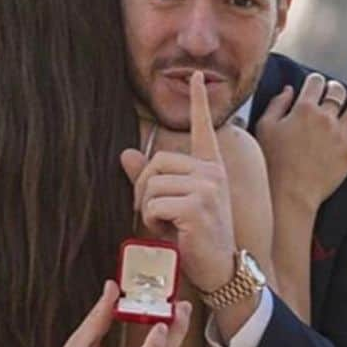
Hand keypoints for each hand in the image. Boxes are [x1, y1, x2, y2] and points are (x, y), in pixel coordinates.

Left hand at [120, 71, 235, 293]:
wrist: (220, 270)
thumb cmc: (195, 239)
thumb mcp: (171, 206)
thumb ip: (150, 180)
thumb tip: (126, 154)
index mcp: (210, 169)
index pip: (203, 129)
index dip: (199, 101)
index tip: (197, 75)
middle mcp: (212, 173)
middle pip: (157, 162)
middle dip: (143, 189)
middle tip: (152, 213)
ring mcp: (207, 187)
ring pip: (152, 184)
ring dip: (147, 209)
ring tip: (165, 225)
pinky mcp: (198, 205)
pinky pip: (154, 203)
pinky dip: (152, 221)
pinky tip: (170, 232)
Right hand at [255, 73, 346, 209]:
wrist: (290, 193)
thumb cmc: (272, 162)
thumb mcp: (264, 128)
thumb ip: (276, 104)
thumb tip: (289, 89)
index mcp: (303, 109)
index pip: (316, 82)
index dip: (315, 81)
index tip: (315, 85)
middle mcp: (325, 117)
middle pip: (337, 91)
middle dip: (335, 88)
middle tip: (333, 92)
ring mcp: (341, 134)